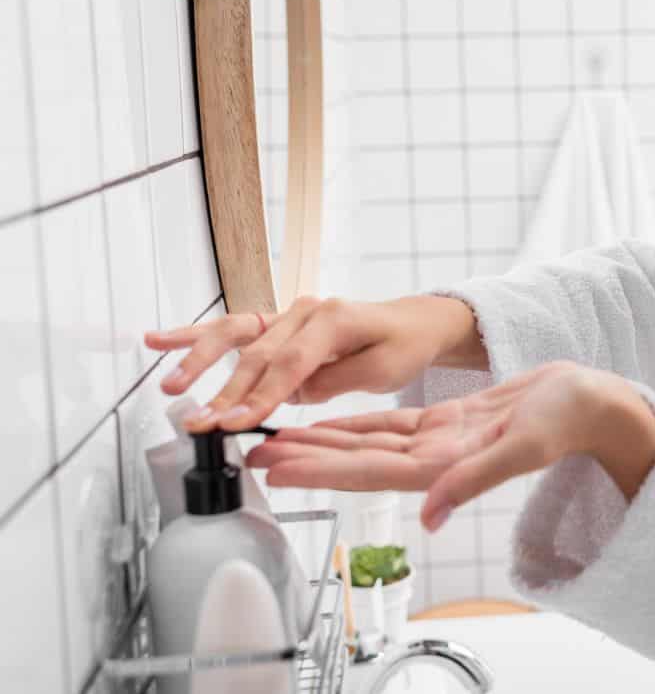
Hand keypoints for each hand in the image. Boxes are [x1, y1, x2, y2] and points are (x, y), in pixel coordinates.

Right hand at [143, 295, 464, 432]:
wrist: (412, 323)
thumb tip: (294, 393)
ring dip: (199, 360)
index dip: (262, 396)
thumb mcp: (383, 370)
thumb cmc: (402, 346)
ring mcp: (288, 314)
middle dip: (226, 392)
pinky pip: (233, 329)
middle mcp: (306, 310)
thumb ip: (335, 381)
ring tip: (171, 385)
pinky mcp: (276, 325)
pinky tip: (161, 340)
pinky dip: (196, 335)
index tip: (236, 424)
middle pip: (258, 355)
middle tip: (200, 422)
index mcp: (335, 318)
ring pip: (235, 335)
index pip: (291, 363)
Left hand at [242, 360, 614, 532]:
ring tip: (277, 436)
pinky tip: (331, 421)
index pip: (371, 473)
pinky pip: (391, 424)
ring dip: (322, 441)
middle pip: (357, 461)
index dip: (321, 472)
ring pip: (367, 443)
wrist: (591, 402)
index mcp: (448, 468)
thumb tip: (429, 518)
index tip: (278, 468)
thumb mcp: (523, 445)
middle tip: (254, 450)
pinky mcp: (448, 424)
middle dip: (306, 457)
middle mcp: (435, 460)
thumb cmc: (567, 420)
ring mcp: (440, 442)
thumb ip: (473, 481)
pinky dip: (357, 423)